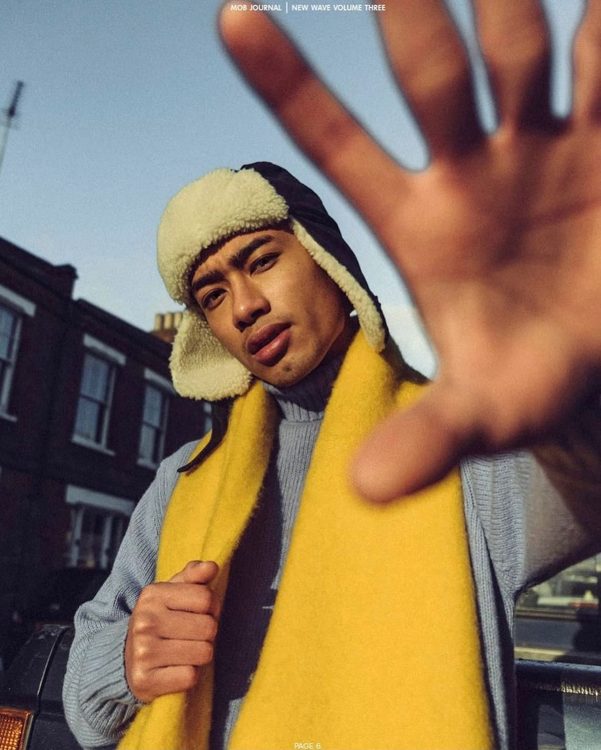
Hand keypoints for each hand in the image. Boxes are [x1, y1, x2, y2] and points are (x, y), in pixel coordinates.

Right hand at [124, 560, 219, 702]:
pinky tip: (175, 670)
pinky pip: (191, 677)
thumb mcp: (171, 593)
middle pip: (209, 627)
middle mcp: (145, 621)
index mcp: (153, 595)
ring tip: (184, 652)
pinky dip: (189, 676)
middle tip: (191, 636)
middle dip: (207, 633)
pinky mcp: (145, 680)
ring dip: (200, 655)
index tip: (199, 613)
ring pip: (204, 652)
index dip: (212, 607)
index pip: (206, 598)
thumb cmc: (158, 621)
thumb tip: (212, 567)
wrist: (123, 659)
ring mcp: (143, 652)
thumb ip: (193, 576)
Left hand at [219, 1, 600, 499]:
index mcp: (417, 225)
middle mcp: (468, 170)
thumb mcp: (479, 415)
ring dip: (510, 9)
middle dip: (412, 22)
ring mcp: (537, 146)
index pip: (337, 144)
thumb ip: (427, 440)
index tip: (232, 14)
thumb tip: (364, 491)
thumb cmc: (523, 385)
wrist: (590, 366)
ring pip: (519, 49)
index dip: (288, 84)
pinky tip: (593, 13)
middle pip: (432, 76)